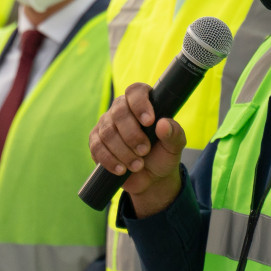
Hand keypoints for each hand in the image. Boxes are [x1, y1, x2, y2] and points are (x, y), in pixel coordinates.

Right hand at [89, 82, 186, 216]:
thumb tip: (163, 124)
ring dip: (123, 152)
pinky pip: (97, 147)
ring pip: (107, 132)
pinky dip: (110, 160)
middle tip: (144, 151)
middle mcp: (121, 110)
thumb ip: (174, 134)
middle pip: (119, 112)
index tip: (149, 122)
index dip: (140, 104)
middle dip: (132, 135)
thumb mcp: (174, 146)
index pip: (135, 91)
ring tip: (137, 165)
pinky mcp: (96, 142)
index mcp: (142, 103)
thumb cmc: (163, 155)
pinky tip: (122, 170)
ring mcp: (106, 125)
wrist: (150, 178)